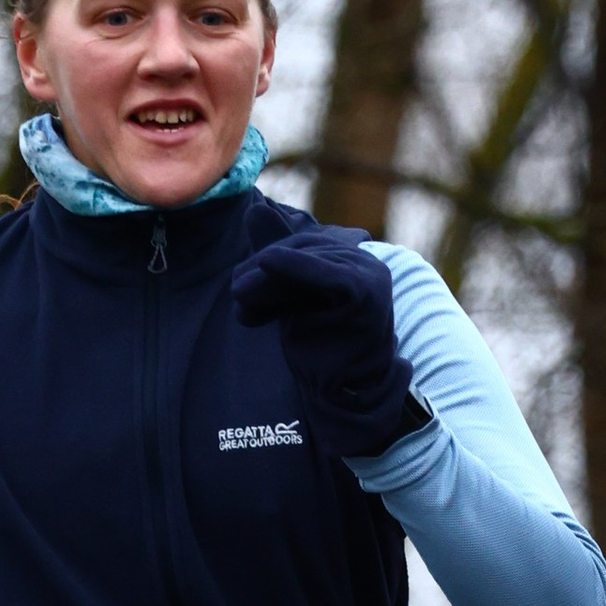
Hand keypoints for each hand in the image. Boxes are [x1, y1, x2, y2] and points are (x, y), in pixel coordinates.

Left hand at [230, 231, 425, 462]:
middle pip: (302, 248)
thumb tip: (254, 210)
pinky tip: (269, 261)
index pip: (302, 244)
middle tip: (237, 292)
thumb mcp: (292, 298)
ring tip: (241, 297)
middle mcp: (364, 261)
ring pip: (305, 259)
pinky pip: (323, 272)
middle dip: (262, 269)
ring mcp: (367, 275)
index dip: (267, 261)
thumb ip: (277, 259)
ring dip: (266, 278)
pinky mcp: (364, 293)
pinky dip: (294, 264)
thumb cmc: (321, 350)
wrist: (346, 395)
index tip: (242, 290)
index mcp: (351, 259)